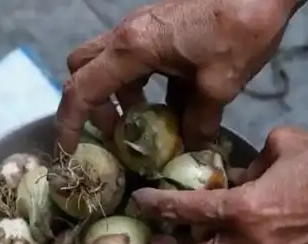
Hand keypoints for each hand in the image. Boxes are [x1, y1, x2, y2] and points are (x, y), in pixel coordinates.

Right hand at [56, 0, 295, 152]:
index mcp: (132, 48)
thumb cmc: (239, 32)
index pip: (82, 90)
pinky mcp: (164, 29)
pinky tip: (177, 108)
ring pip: (114, 65)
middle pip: (86, 70)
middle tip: (119, 135)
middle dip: (95, 107)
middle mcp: (129, 35)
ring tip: (150, 129)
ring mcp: (145, 29)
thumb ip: (198, 122)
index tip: (68, 151)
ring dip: (123, 98)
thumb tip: (192, 147)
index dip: (69, 124)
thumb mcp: (219, 86)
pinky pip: (141, 61)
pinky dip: (148, 87)